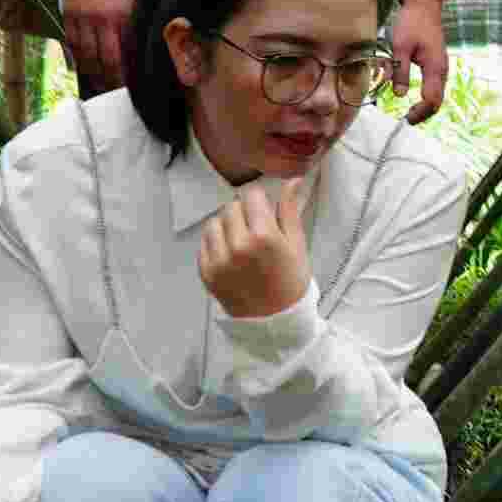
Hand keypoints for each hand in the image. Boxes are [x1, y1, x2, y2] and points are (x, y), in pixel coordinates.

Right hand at [61, 0, 141, 88]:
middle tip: (113, 94)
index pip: (123, 54)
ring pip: (84, 53)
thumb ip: (140, 17)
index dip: (125, 74)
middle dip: (108, 80)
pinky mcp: (68, 12)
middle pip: (102, 59)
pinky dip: (76, 56)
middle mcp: (100, 19)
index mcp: (121, 15)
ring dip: (91, 72)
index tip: (131, 87)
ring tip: (97, 85)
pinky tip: (81, 66)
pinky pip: (70, 40)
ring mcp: (81, 17)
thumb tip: (150, 39)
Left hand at [199, 173, 311, 318]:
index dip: (259, 201)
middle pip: (231, 207)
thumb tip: (293, 180)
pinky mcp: (206, 272)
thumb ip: (290, 210)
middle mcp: (237, 246)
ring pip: (214, 223)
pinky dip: (216, 244)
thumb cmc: (291, 281)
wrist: (275, 321)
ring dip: (226, 226)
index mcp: (264, 236)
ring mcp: (218, 260)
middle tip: (255, 230)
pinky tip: (231, 255)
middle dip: (243, 213)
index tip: (264, 212)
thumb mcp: (297, 245)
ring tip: (240, 242)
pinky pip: (204, 243)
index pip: (250, 195)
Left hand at [389, 0, 447, 123]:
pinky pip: (435, 85)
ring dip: (426, 105)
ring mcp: (441, 66)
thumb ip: (400, 71)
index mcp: (435, 68)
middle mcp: (441, 69)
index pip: (432, 100)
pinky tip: (415, 96)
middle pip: (438, 100)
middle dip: (424, 113)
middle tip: (408, 120)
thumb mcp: (400, 46)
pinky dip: (427, 94)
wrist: (423, 4)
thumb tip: (399, 95)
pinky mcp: (436, 62)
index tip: (406, 119)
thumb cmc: (411, 22)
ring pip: (437, 93)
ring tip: (411, 112)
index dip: (420, 112)